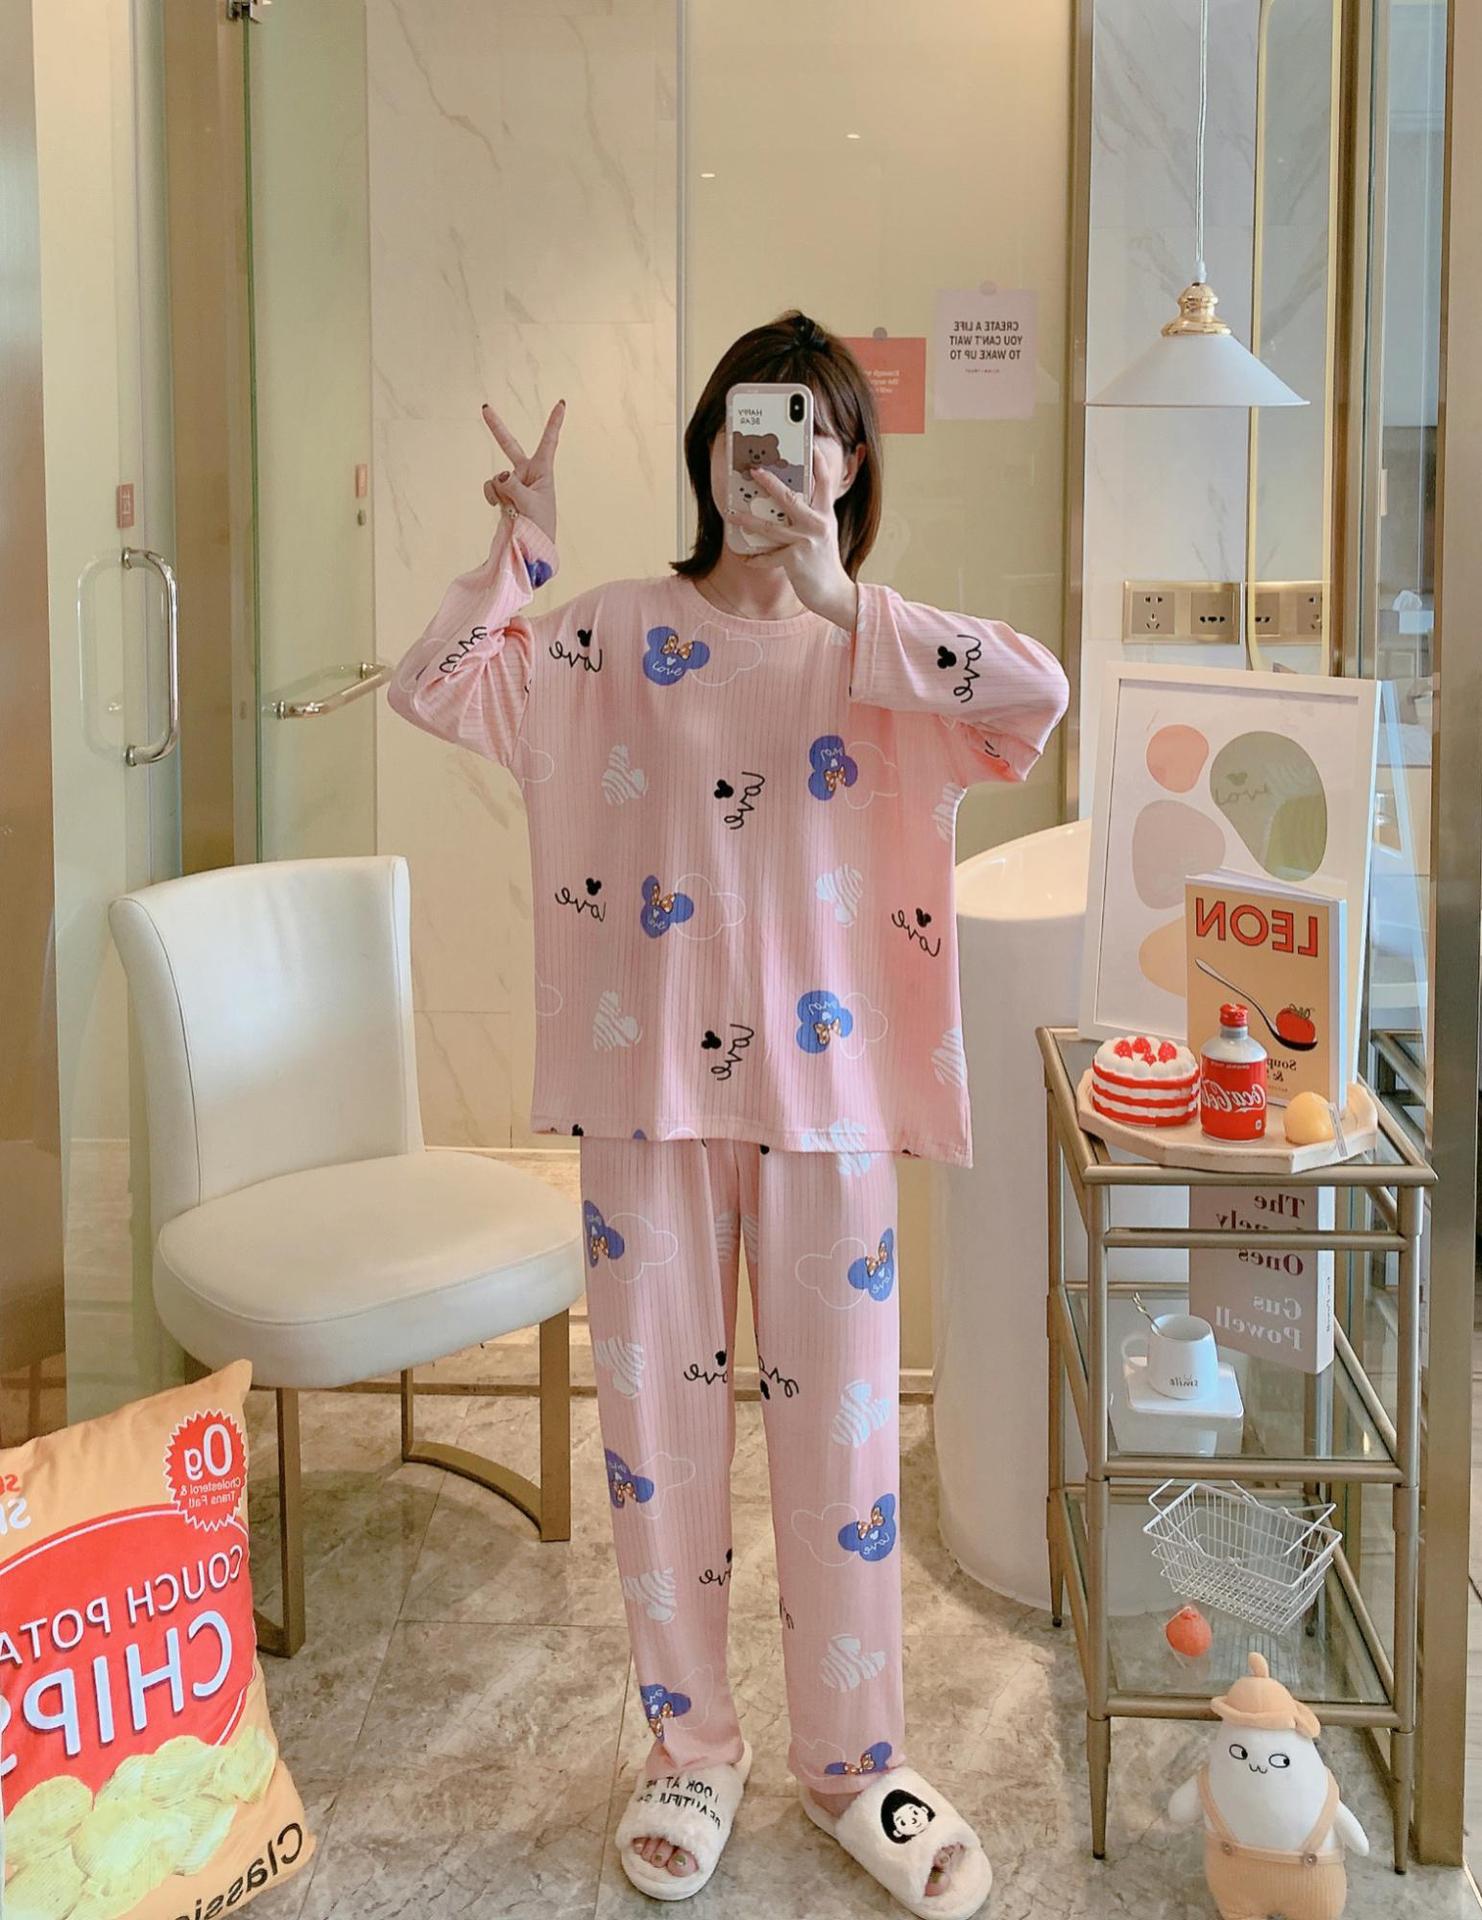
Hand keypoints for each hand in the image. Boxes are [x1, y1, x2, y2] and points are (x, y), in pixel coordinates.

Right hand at [482, 398, 564, 545]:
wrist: (534, 551)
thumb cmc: (541, 528)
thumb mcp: (530, 504)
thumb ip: (513, 486)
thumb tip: (498, 476)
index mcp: (543, 471)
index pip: (549, 441)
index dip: (554, 422)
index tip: (561, 403)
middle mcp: (527, 474)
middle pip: (509, 445)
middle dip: (496, 428)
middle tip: (485, 408)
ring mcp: (513, 485)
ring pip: (496, 477)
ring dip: (500, 491)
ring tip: (513, 508)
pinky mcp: (503, 496)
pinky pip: (491, 488)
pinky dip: (492, 497)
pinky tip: (500, 508)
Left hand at [726, 441, 860, 633]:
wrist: (834, 592)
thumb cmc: (824, 562)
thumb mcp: (824, 532)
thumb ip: (812, 515)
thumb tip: (790, 501)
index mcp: (824, 514)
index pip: (824, 482)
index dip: (818, 463)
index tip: (811, 445)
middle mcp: (817, 524)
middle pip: (790, 498)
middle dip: (770, 483)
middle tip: (754, 470)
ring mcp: (806, 541)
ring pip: (770, 528)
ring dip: (747, 521)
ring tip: (732, 515)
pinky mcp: (795, 559)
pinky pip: (768, 557)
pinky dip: (755, 559)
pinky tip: (745, 558)